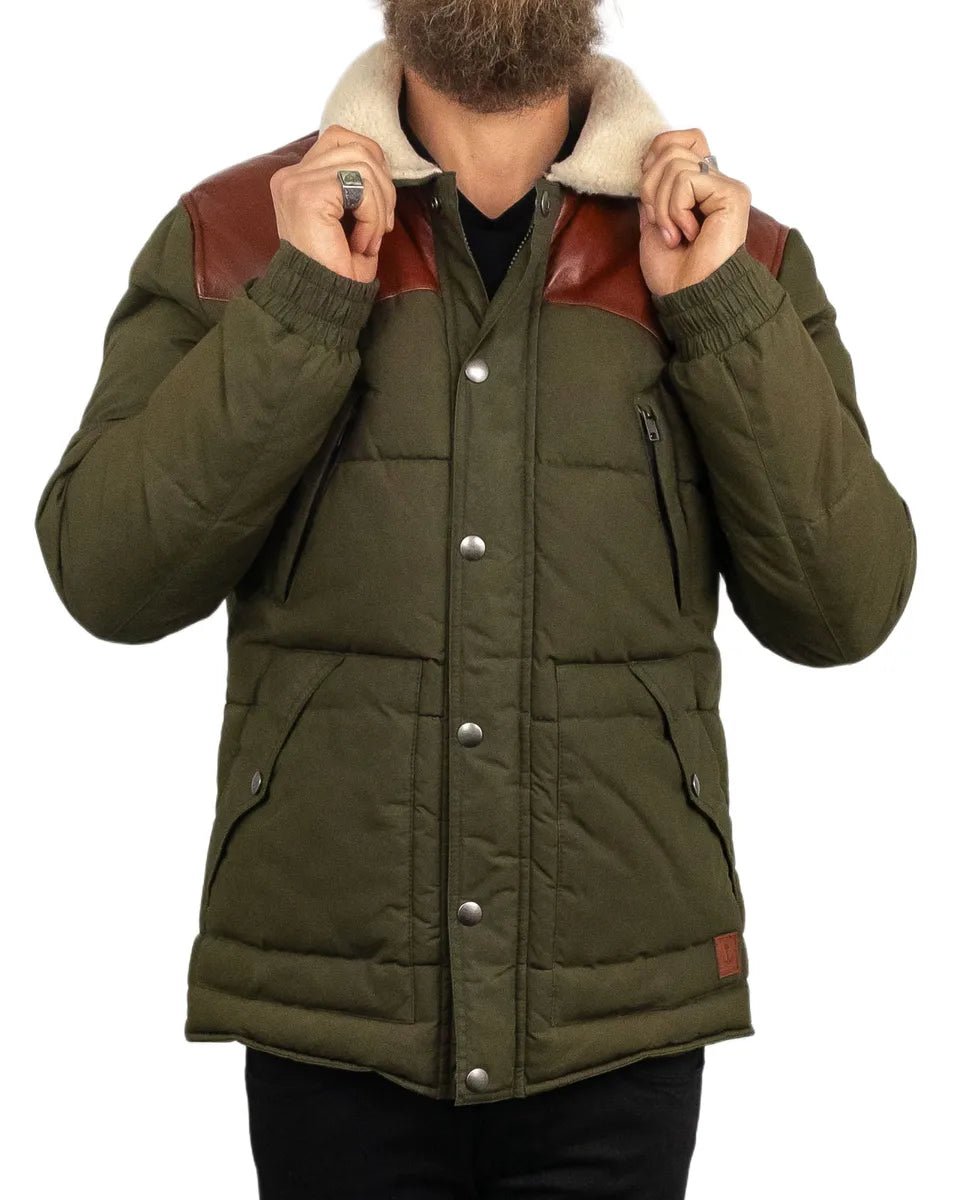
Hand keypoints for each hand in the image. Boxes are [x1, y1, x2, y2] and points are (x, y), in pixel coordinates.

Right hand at [267, 124, 396, 282]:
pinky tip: (362, 242)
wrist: (319, 301)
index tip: (380, 205)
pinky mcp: (309, 195)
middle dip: (383, 186)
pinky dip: (372, 217)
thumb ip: (357, 184)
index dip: (372, 163)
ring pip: (363, 165)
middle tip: (383, 225)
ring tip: (370, 238)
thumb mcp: (347, 218)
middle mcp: (291, 175)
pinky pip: (360, 188)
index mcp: (297, 177)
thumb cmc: (334, 268)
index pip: (341, 137)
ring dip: (379, 206)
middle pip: (357, 147)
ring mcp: (297, 182)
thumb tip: (382, 165)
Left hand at [637, 128, 750, 296]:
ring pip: (675, 162)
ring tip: (673, 234)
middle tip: (658, 224)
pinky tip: (688, 234)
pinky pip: (687, 180)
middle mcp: (715, 181)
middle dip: (650, 188)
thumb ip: (654, 191)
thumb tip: (648, 164)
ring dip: (662, 205)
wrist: (689, 296)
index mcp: (698, 187)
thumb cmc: (673, 272)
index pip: (677, 140)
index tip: (648, 197)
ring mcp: (725, 186)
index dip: (654, 157)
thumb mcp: (652, 224)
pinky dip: (675, 210)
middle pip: (670, 148)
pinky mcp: (732, 194)